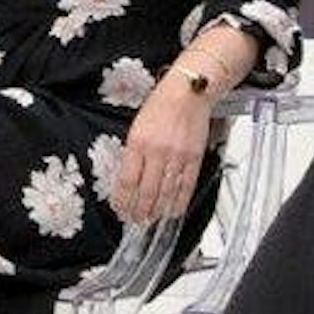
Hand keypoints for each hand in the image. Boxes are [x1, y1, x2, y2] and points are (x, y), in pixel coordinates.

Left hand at [106, 78, 214, 223]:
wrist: (188, 92)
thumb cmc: (161, 106)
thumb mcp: (136, 128)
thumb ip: (132, 154)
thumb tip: (128, 181)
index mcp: (138, 143)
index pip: (127, 181)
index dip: (122, 200)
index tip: (120, 209)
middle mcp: (157, 151)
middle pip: (146, 192)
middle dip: (139, 211)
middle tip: (135, 220)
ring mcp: (177, 156)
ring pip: (165, 193)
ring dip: (156, 210)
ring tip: (150, 219)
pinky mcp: (194, 158)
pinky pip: (186, 186)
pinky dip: (179, 202)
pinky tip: (172, 211)